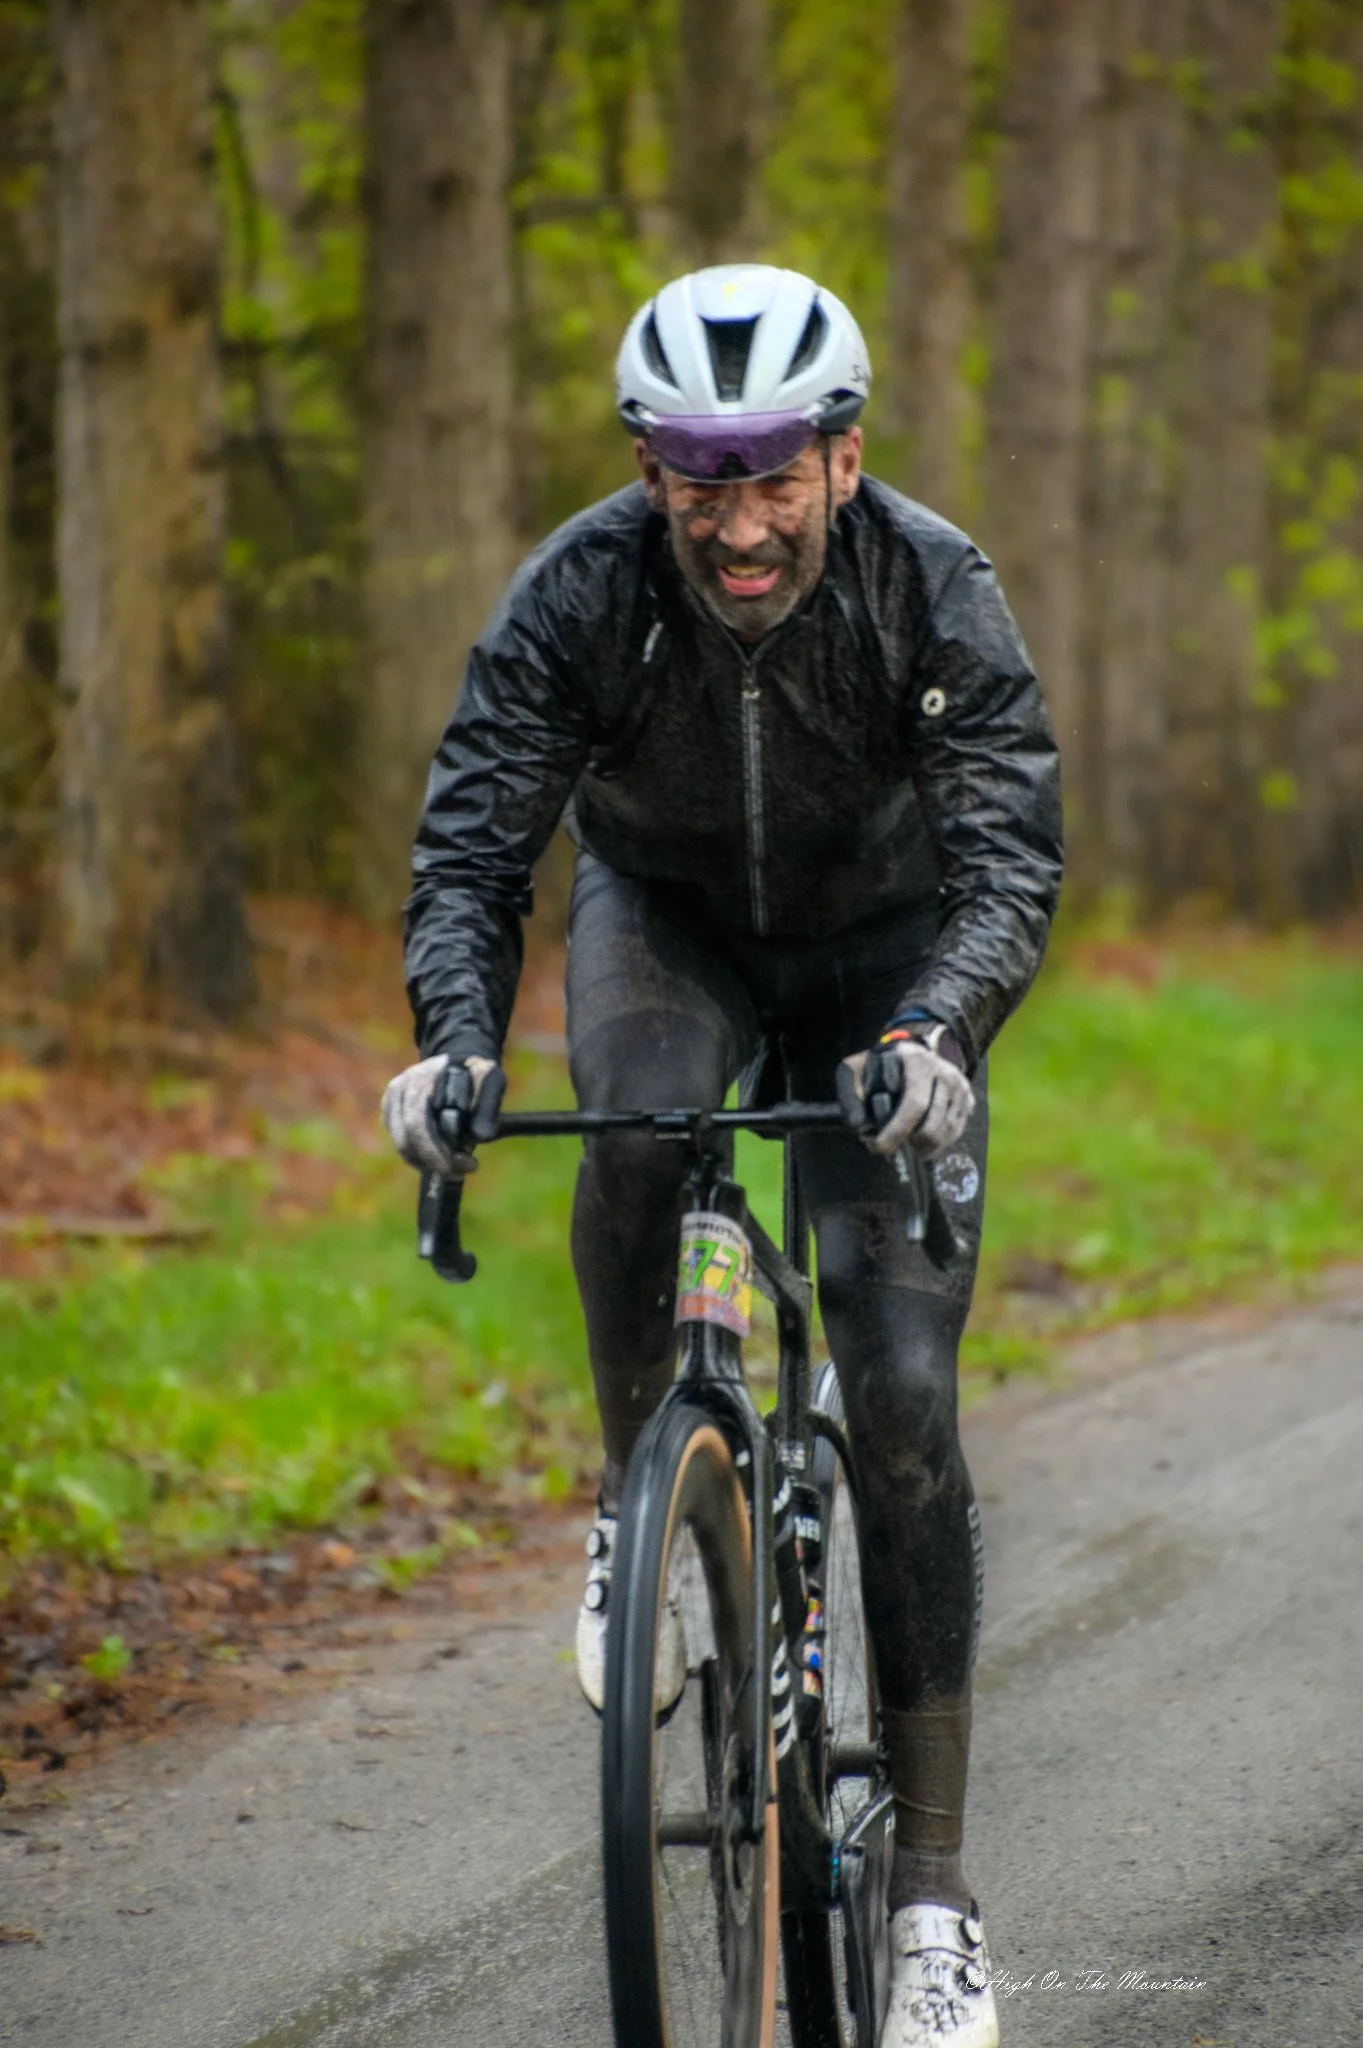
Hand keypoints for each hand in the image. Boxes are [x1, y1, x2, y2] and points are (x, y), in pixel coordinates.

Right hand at [381, 1054, 499, 1174]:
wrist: (457, 1061)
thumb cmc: (476, 1073)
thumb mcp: (491, 1080)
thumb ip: (488, 1106)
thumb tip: (481, 1136)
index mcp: (423, 1077)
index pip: (418, 1122)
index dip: (437, 1151)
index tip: (467, 1165)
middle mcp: (401, 1086)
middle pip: (406, 1139)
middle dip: (434, 1163)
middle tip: (460, 1173)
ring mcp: (392, 1099)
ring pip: (402, 1144)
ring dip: (427, 1163)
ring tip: (454, 1168)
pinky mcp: (390, 1111)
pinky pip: (401, 1142)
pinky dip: (420, 1156)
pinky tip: (440, 1157)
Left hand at [840, 1033, 974, 1161]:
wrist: (915, 1050)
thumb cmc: (882, 1063)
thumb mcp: (857, 1069)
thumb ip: (851, 1095)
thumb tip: (859, 1127)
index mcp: (917, 1062)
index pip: (914, 1104)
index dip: (896, 1131)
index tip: (877, 1146)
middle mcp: (945, 1072)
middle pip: (933, 1125)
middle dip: (910, 1144)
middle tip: (891, 1147)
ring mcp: (960, 1086)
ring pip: (947, 1132)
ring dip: (925, 1147)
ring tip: (907, 1145)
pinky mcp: (968, 1098)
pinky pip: (957, 1131)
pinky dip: (939, 1144)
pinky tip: (922, 1144)